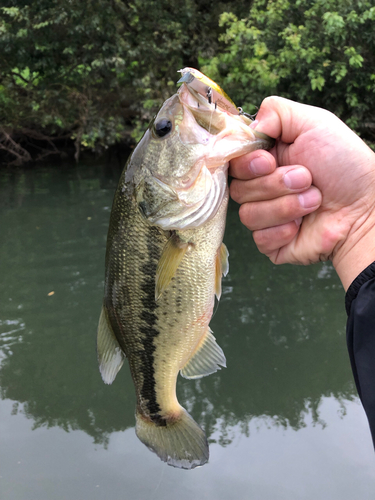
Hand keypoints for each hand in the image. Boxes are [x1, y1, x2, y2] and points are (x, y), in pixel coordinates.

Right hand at [230, 97, 374, 288]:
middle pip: (238, 189)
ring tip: (314, 201)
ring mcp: (265, 217)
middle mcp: (262, 188)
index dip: (247, 163)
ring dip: (285, 207)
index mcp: (266, 159)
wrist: (365, 207)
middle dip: (274, 184)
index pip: (233, 162)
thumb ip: (276, 111)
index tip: (270, 161)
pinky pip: (259, 239)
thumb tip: (249, 127)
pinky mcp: (271, 243)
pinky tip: (302, 225)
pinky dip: (283, 230)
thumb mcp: (314, 122)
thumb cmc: (344, 165)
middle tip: (307, 179)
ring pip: (248, 215)